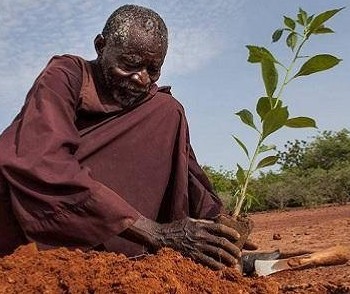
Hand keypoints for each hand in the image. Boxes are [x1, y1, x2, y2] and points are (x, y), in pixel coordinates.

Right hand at [121, 216, 241, 269]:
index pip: (220, 227)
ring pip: (216, 252)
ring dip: (227, 257)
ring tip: (234, 261)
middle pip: (221, 241)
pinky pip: (207, 261)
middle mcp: (199, 234)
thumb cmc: (176, 227)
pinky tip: (222, 268)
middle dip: (232, 248)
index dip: (231, 232)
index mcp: (200, 224)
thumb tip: (216, 223)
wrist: (161, 236)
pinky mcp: (191, 255)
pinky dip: (216, 265)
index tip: (239, 236)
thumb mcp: (190, 220)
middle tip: (239, 253)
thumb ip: (203, 222)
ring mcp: (196, 245)